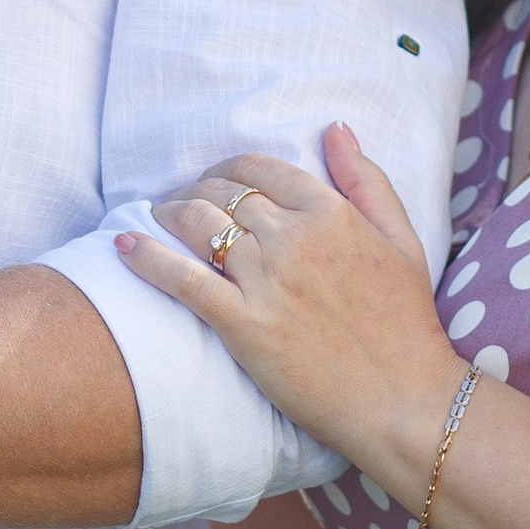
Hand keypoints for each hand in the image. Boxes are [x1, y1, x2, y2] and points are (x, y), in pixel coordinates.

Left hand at [116, 125, 466, 499]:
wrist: (402, 400)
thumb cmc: (406, 323)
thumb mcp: (403, 240)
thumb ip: (367, 180)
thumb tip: (335, 128)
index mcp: (333, 214)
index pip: (261, 170)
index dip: (229, 170)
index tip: (216, 182)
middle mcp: (296, 239)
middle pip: (224, 194)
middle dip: (196, 190)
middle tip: (181, 201)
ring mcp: (268, 282)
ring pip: (199, 225)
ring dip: (169, 215)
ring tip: (156, 218)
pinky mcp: (244, 326)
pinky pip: (184, 279)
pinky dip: (148, 258)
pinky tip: (123, 246)